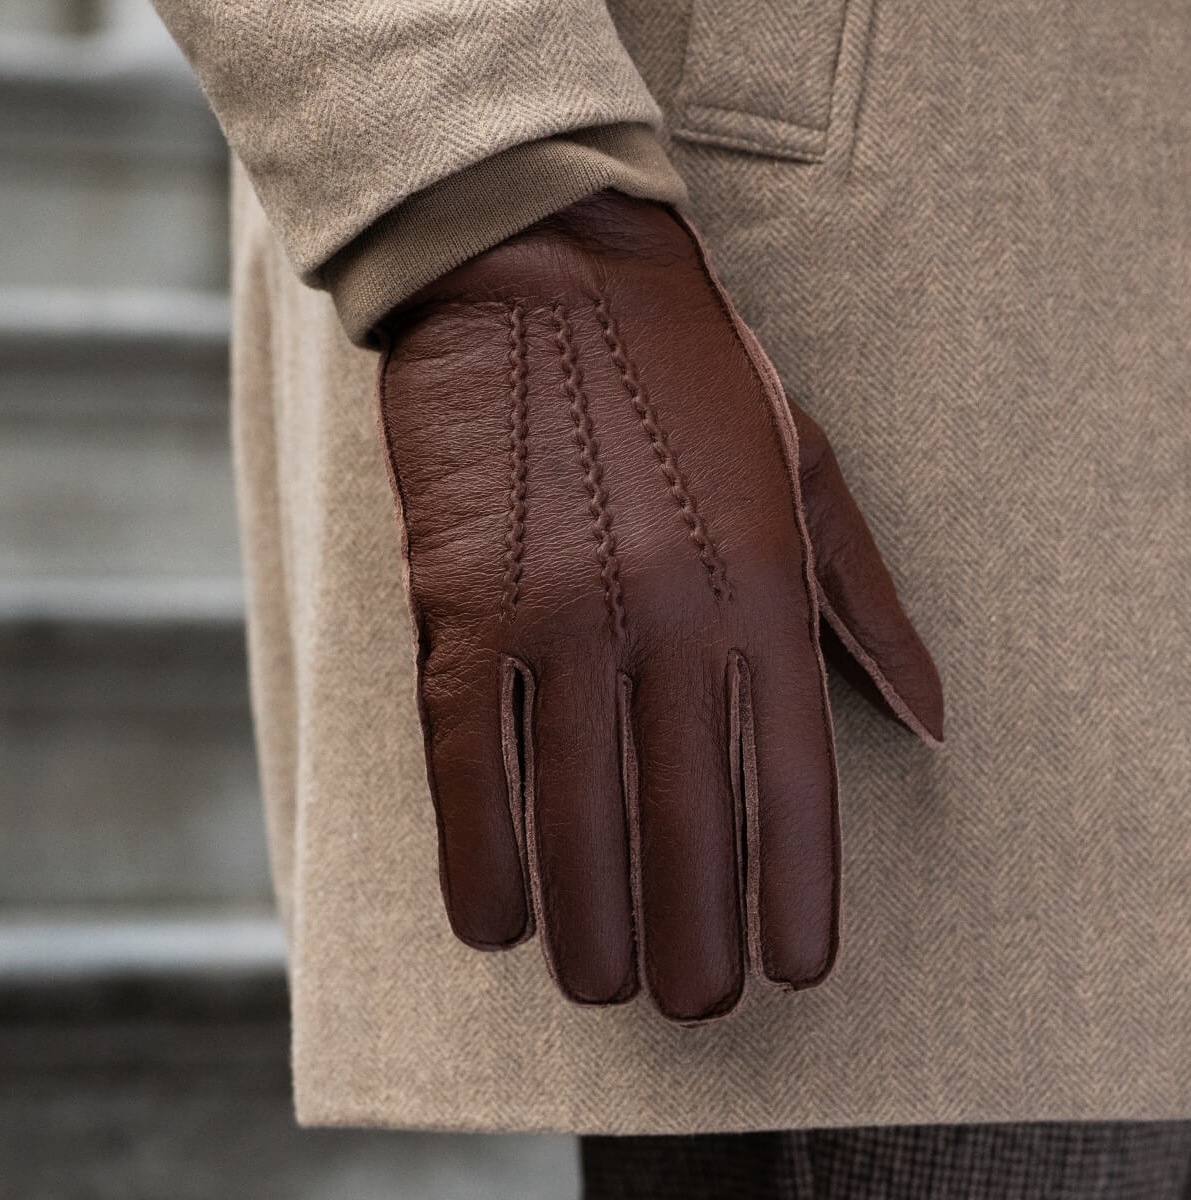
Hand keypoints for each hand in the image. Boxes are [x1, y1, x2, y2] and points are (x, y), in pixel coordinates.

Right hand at [374, 190, 941, 1022]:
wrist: (545, 275)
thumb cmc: (688, 374)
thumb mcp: (807, 469)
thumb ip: (866, 604)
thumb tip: (933, 722)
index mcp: (764, 587)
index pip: (793, 783)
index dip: (795, 893)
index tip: (792, 969)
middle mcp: (669, 616)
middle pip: (682, 825)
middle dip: (692, 941)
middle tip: (691, 1003)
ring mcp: (558, 614)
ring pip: (571, 816)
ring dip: (587, 925)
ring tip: (600, 986)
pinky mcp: (459, 603)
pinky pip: (466, 761)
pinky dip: (477, 856)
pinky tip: (493, 921)